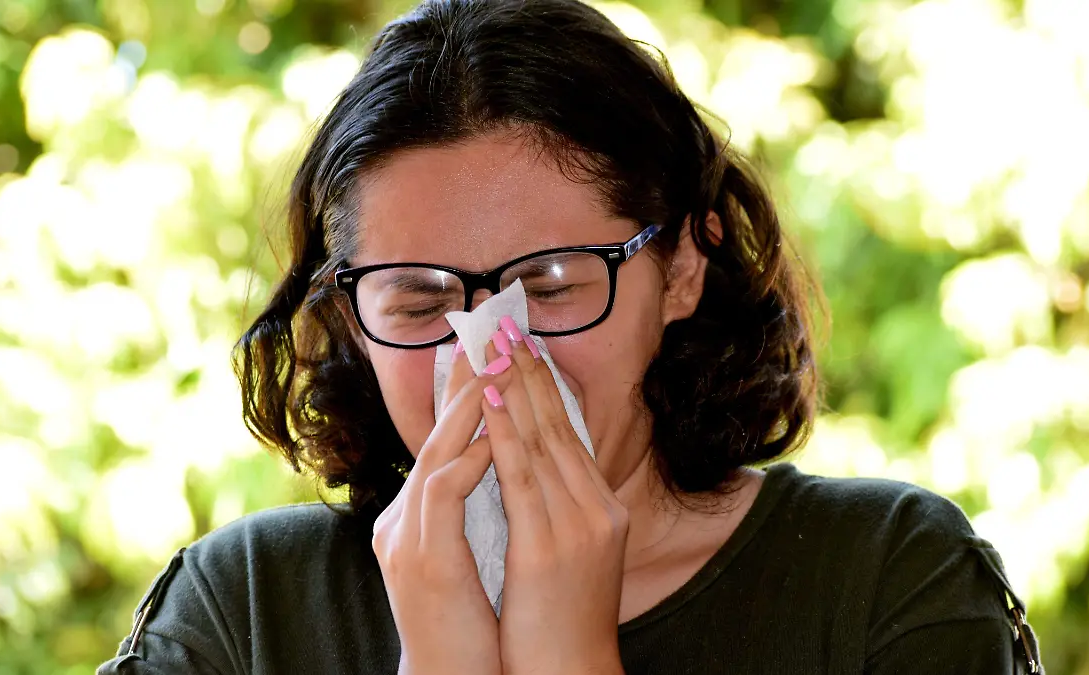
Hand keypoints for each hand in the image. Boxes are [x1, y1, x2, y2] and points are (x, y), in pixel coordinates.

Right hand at [372, 340, 511, 674]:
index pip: (441, 443)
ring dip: (466, 411)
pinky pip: (442, 496)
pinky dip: (467, 463)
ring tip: (493, 371)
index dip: (463, 395)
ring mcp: (405, 538)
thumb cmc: (471, 622)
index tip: (489, 352)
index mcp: (416, 517)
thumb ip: (479, 509)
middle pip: (433, 438)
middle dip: (462, 385)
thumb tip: (506, 466)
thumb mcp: (474, 555)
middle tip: (486, 338)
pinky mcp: (422, 559)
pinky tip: (490, 440)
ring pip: (434, 456)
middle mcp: (401, 520)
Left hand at [481, 316, 629, 674]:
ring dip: (513, 386)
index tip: (524, 348)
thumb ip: (561, 510)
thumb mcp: (573, 556)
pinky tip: (486, 397)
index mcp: (602, 509)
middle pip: (559, 425)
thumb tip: (534, 470)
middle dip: (530, 372)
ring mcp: (576, 524)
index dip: (546, 388)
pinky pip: (520, 472)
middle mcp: (596, 507)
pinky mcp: (549, 544)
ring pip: (540, 439)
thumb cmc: (563, 622)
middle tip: (506, 326)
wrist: (572, 672)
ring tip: (493, 345)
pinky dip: (502, 428)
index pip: (572, 434)